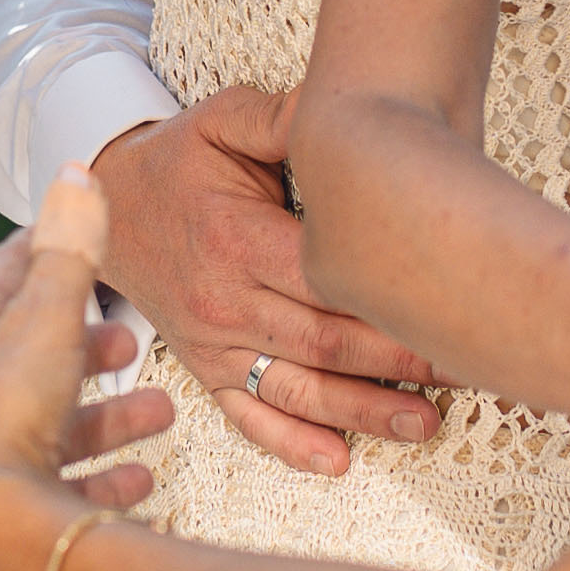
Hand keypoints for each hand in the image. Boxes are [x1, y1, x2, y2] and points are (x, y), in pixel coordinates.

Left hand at [0, 171, 181, 570]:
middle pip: (31, 357)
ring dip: (107, 416)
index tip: (78, 242)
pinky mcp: (11, 512)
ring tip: (158, 411)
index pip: (4, 278)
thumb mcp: (47, 313)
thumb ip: (69, 245)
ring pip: (54, 426)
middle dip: (84, 345)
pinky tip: (139, 477)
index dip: (44, 254)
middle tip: (126, 338)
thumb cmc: (9, 413)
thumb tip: (74, 174)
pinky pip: (66, 487)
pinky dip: (104, 477)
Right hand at [95, 88, 442, 470]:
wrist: (104, 206)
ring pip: (295, 388)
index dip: (389, 298)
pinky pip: (247, 415)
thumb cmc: (174, 161)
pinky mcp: (203, 369)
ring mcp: (212, 343)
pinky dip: (290, 444)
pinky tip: (337, 460)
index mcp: (236, 239)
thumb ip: (281, 118)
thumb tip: (344, 110)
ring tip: (423, 424)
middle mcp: (224, 300)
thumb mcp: (219, 121)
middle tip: (466, 369)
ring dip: (361, 411)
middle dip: (398, 359)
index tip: (451, 306)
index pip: (326, 280)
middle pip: (324, 341)